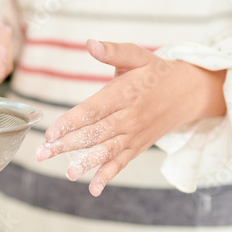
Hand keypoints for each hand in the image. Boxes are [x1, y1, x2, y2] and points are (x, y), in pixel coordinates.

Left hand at [35, 40, 226, 195]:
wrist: (189, 92)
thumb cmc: (156, 72)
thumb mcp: (137, 55)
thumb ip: (113, 51)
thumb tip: (90, 43)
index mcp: (123, 94)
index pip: (93, 110)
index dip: (71, 122)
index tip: (51, 132)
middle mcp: (128, 117)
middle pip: (95, 133)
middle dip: (67, 145)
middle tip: (42, 154)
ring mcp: (133, 135)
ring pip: (106, 150)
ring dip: (86, 163)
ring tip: (68, 173)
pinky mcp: (138, 147)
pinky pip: (121, 163)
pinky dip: (108, 175)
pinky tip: (94, 188)